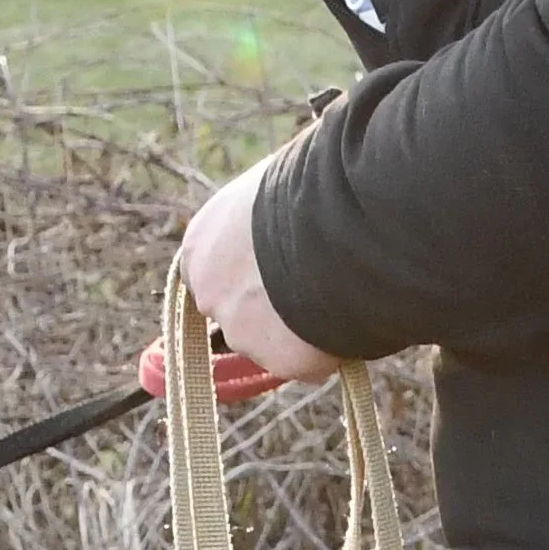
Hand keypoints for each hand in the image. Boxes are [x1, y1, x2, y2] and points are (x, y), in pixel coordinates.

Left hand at [160, 149, 342, 397]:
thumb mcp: (271, 186)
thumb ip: (264, 213)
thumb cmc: (308, 186)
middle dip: (273, 311)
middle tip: (317, 286)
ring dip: (303, 330)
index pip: (215, 275)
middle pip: (240, 315)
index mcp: (200, 245)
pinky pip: (308, 363)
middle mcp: (210, 293)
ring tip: (340, 295)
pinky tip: (348, 317)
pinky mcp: (278, 360)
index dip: (249, 277)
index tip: (277, 273)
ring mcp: (241, 332)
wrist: (332, 221)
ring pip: (274, 344)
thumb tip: (290, 197)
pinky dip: (328, 351)